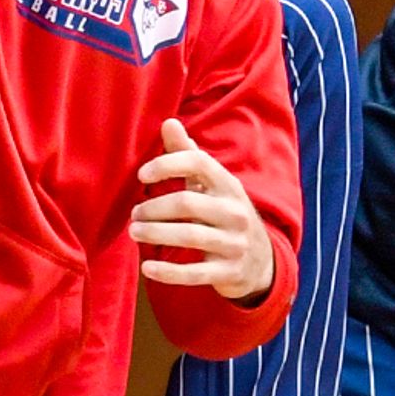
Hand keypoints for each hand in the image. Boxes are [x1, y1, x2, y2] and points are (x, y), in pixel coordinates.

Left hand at [132, 121, 276, 298]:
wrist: (261, 262)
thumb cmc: (225, 214)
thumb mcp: (212, 185)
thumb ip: (187, 155)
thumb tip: (168, 122)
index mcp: (228, 185)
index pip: (199, 163)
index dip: (168, 164)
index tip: (142, 175)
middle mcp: (235, 212)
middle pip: (187, 203)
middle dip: (153, 208)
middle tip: (134, 215)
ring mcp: (234, 243)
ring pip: (189, 236)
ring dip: (155, 234)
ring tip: (135, 232)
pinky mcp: (228, 272)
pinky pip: (194, 273)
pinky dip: (167, 272)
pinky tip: (147, 268)